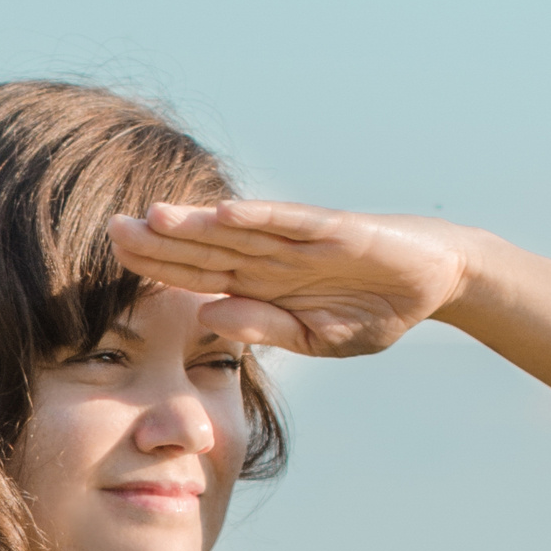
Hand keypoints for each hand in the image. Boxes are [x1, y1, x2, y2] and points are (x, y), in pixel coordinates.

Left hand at [108, 199, 475, 356]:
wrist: (438, 280)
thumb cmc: (376, 309)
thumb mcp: (319, 337)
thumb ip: (266, 328)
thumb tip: (208, 317)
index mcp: (264, 284)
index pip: (199, 275)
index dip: (159, 268)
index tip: (116, 262)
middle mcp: (274, 257)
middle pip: (207, 249)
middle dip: (161, 241)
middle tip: (112, 229)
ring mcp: (303, 241)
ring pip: (239, 232)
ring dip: (197, 224)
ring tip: (153, 216)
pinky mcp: (336, 230)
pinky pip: (291, 223)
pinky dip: (259, 217)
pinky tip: (223, 213)